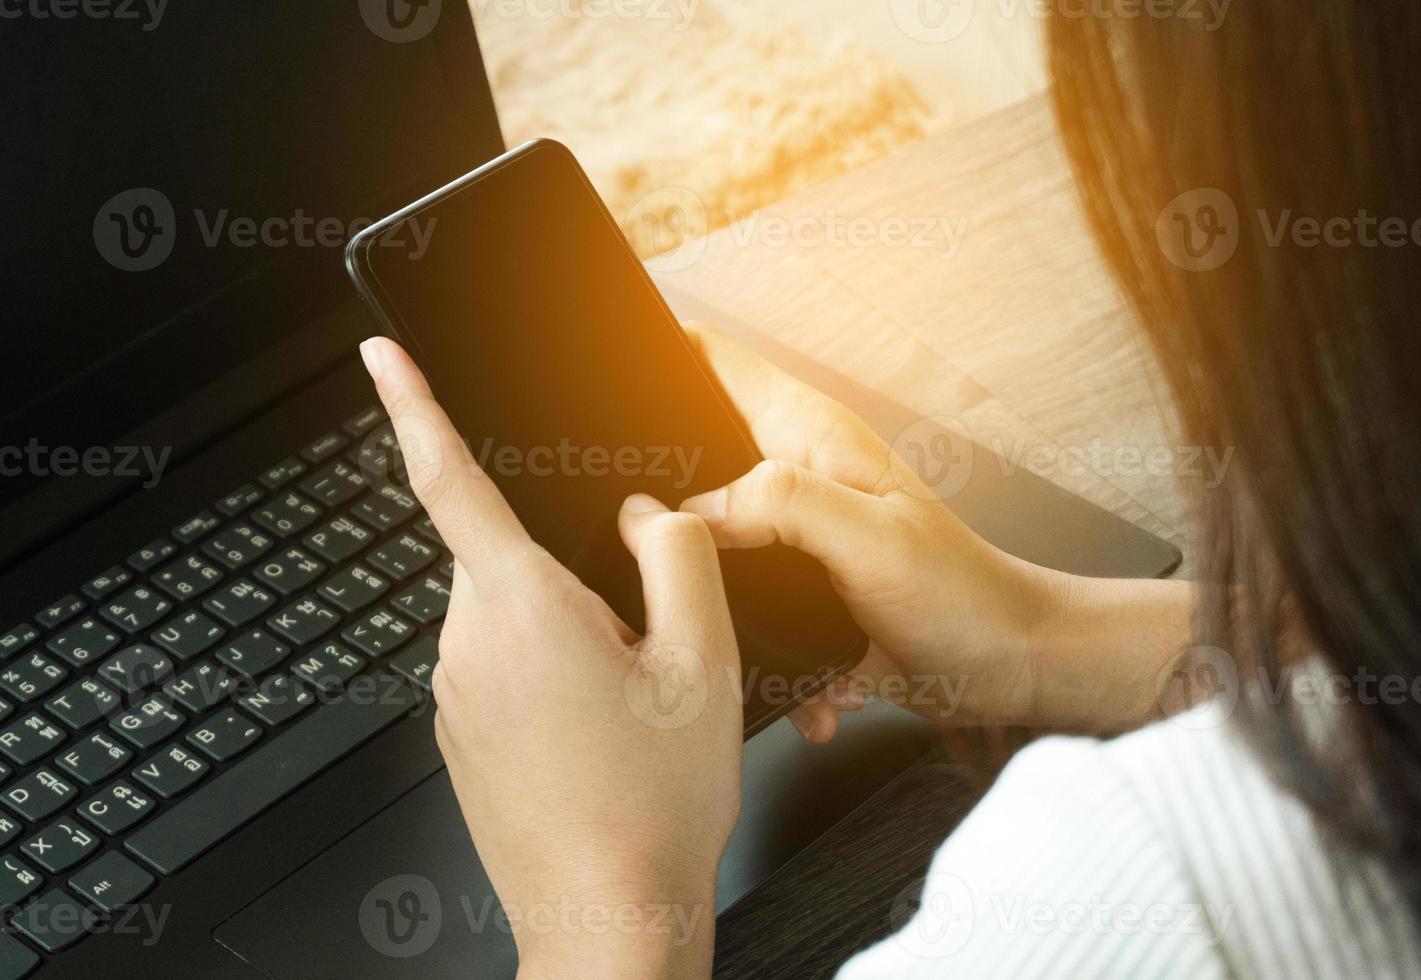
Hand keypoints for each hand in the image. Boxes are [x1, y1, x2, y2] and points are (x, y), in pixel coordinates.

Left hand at [361, 337, 741, 979]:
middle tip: (642, 648)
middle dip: (575, 573)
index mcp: (520, 608)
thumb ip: (677, 556)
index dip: (412, 406)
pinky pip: (503, 666)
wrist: (609, 918)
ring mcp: (455, 694)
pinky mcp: (460, 733)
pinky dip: (552, 677)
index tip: (381, 357)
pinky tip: (600, 738)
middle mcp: (467, 644)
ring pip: (513, 614)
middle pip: (511, 556)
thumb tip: (644, 516)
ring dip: (570, 633)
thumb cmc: (652, 806)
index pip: (449, 480)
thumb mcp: (702, 661)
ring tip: (628, 710)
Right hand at [679, 325, 1177, 741]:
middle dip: (652, 493)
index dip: (655, 354)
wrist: (1007, 668)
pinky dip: (759, 653)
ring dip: (704, 589)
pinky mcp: (795, 592)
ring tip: (714, 630)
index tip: (600, 386)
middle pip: (689, 455)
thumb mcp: (869, 537)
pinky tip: (806, 689)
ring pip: (705, 541)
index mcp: (807, 436)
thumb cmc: (962, 594)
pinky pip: (743, 610)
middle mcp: (791, 476)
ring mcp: (791, 535)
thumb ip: (782, 504)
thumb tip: (695, 509)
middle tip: (631, 540)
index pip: (712, 360)